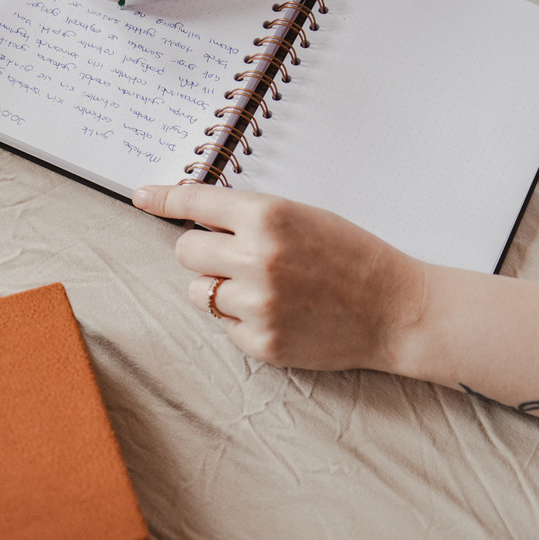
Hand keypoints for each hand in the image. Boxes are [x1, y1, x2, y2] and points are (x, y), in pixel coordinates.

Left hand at [132, 184, 426, 371]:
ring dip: (220, 289)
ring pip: (198, 292)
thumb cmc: (354, 258)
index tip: (142, 196)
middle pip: (186, 251)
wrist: (396, 311)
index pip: (196, 202)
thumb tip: (196, 218)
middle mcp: (257, 259)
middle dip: (203, 252)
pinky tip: (281, 314)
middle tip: (235, 257)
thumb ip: (252, 217)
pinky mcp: (261, 342)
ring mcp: (257, 305)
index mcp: (270, 217)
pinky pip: (224, 326)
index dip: (164, 198)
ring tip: (267, 289)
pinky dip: (243, 320)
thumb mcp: (305, 218)